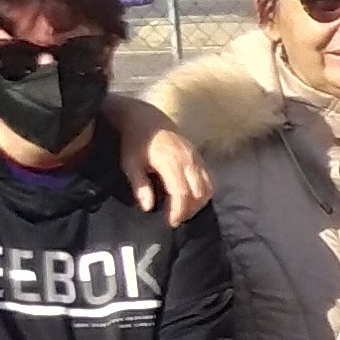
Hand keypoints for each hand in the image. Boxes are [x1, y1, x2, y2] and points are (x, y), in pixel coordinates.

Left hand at [107, 99, 213, 224]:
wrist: (145, 117)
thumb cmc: (135, 142)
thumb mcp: (130, 163)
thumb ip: (139, 185)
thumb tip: (148, 207)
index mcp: (171, 162)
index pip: (182, 193)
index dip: (178, 211)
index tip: (170, 222)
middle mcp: (189, 160)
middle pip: (199, 193)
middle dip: (189, 210)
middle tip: (175, 219)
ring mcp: (196, 157)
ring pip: (208, 186)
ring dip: (199, 202)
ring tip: (184, 210)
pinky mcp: (199, 156)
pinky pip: (209, 177)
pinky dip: (204, 191)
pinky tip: (191, 197)